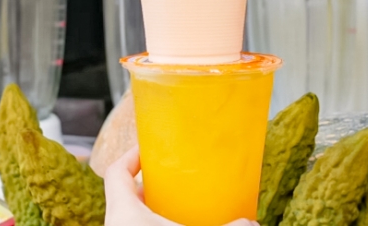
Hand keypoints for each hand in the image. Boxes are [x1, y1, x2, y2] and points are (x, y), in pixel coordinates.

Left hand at [104, 148, 256, 225]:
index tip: (151, 150)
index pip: (115, 173)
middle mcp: (115, 225)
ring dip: (150, 212)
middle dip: (149, 188)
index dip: (131, 156)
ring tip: (177, 211)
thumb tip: (252, 222)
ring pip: (131, 219)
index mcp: (123, 211)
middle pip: (125, 196)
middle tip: (175, 184)